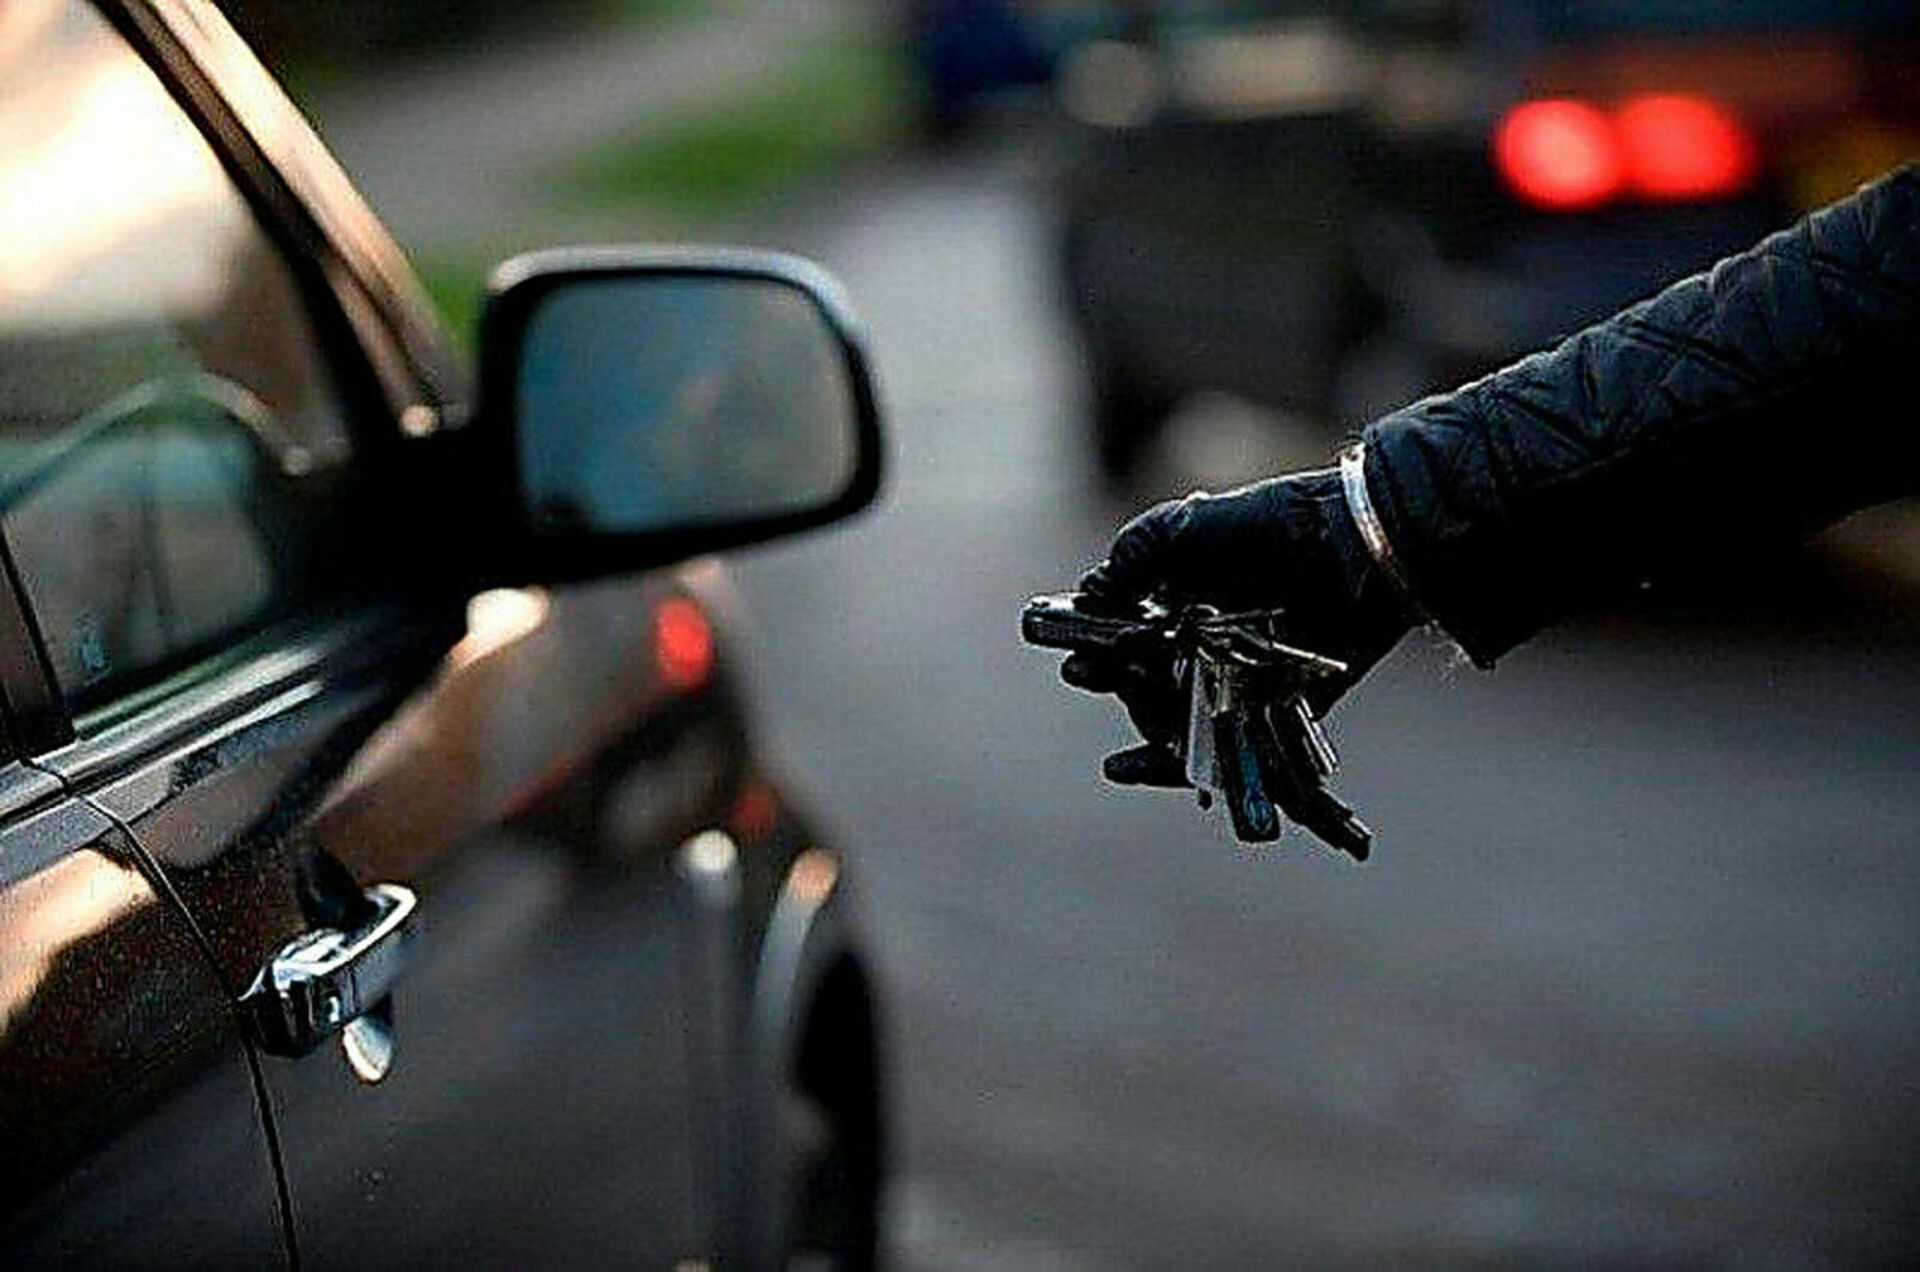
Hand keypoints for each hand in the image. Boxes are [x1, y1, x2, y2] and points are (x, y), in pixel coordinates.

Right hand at [1062, 468, 1413, 783]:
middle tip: (1089, 674)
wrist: (1352, 548)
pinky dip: (1175, 770)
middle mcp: (1208, 644)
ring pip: (1175, 718)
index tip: (1072, 655)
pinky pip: (1222, 754)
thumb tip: (1090, 593)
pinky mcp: (1273, 713)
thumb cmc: (1272, 526)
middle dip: (1110, 679)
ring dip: (1140, 726)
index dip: (1093, 645)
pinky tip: (1129, 769)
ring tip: (1122, 722)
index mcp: (1185, 599)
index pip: (1124, 632)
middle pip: (1143, 679)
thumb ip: (1135, 552)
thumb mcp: (1189, 524)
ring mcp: (1239, 681)